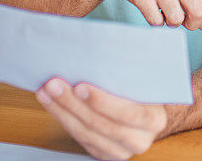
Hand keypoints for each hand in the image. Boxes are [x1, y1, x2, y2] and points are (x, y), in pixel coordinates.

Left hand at [36, 77, 172, 159]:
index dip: (102, 101)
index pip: (128, 113)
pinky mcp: (104, 154)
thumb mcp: (146, 81)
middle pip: (100, 124)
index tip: (80, 86)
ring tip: (47, 92)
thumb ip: (131, 73)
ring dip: (62, 111)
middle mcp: (139, 140)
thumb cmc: (144, 92)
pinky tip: (52, 104)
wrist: (148, 116)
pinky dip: (63, 120)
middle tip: (54, 85)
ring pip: (85, 134)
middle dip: (73, 103)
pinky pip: (79, 139)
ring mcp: (120, 151)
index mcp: (154, 120)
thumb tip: (106, 50)